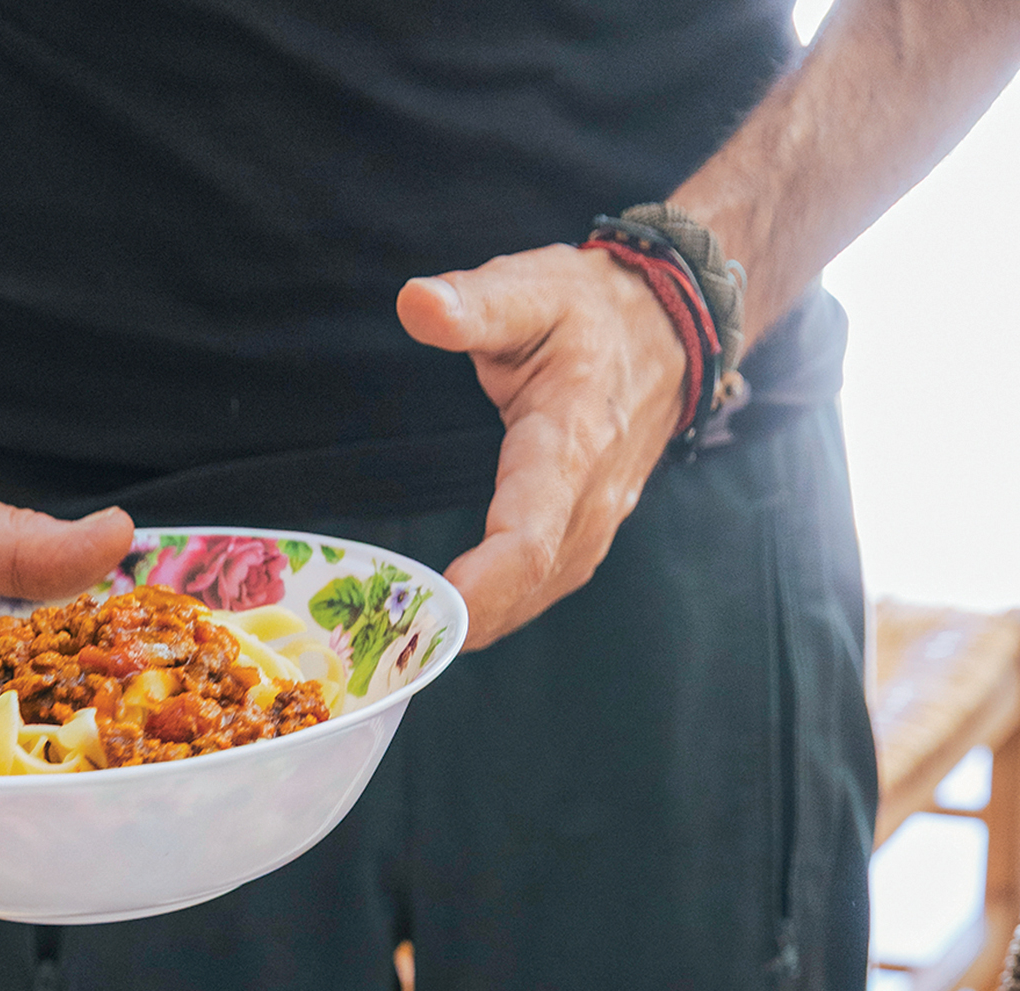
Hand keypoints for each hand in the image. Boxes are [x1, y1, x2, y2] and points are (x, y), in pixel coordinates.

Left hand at [397, 244, 687, 649]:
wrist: (670, 326)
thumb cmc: (592, 308)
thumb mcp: (534, 287)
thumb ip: (474, 303)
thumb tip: (416, 303)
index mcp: (571, 441)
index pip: (530, 535)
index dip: (485, 582)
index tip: (435, 605)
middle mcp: (590, 498)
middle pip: (525, 585)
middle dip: (460, 620)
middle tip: (387, 637)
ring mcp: (597, 523)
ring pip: (534, 597)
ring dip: (475, 624)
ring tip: (407, 636)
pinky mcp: (590, 534)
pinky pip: (542, 589)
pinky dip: (498, 611)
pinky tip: (452, 619)